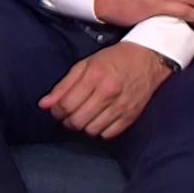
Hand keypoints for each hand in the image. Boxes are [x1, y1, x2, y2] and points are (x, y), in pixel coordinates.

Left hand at [39, 42, 172, 138]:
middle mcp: (108, 93)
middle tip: (70, 113)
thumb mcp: (86, 64)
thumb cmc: (115, 58)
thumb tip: (44, 104)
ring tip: (85, 116)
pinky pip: (108, 134)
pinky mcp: (131, 116)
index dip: (57, 110)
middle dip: (68, 120)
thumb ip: (64, 85)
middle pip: (77, 121)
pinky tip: (99, 119)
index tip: (57, 108)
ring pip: (91, 131)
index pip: (66, 105)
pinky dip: (100, 130)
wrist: (150, 57)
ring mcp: (121, 106)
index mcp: (94, 77)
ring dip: (83, 126)